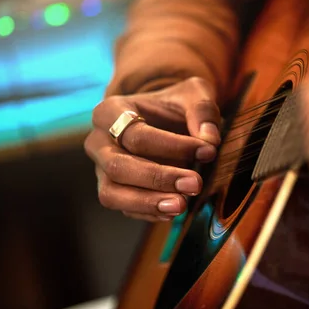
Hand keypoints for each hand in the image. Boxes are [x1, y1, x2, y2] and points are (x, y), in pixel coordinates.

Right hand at [84, 77, 220, 221]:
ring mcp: (102, 169)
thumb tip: (210, 140)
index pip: (136, 135)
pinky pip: (124, 209)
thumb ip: (202, 111)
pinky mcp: (113, 190)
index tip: (208, 151)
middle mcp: (98, 142)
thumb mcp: (194, 95)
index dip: (173, 146)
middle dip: (158, 178)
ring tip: (181, 206)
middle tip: (195, 184)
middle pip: (119, 167)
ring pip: (112, 194)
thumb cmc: (177, 106)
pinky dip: (148, 213)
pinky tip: (173, 212)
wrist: (168, 119)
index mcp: (110, 111)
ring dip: (147, 203)